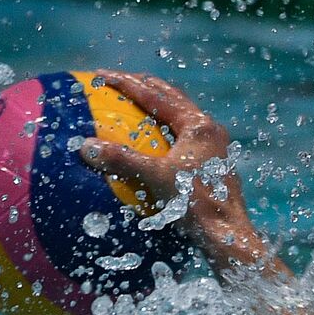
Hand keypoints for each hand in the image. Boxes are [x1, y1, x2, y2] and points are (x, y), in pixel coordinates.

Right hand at [79, 69, 248, 232]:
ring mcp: (213, 149)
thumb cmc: (197, 205)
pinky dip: (161, 136)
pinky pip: (181, 141)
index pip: (157, 96)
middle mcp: (210, 132)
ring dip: (155, 110)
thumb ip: (122, 160)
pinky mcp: (211, 167)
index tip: (101, 77)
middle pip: (171, 100)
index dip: (126, 84)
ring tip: (131, 107)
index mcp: (199, 126)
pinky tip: (146, 147)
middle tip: (117, 82)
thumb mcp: (156, 179)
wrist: (228, 237)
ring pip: (179, 119)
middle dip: (143, 88)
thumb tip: (85, 147)